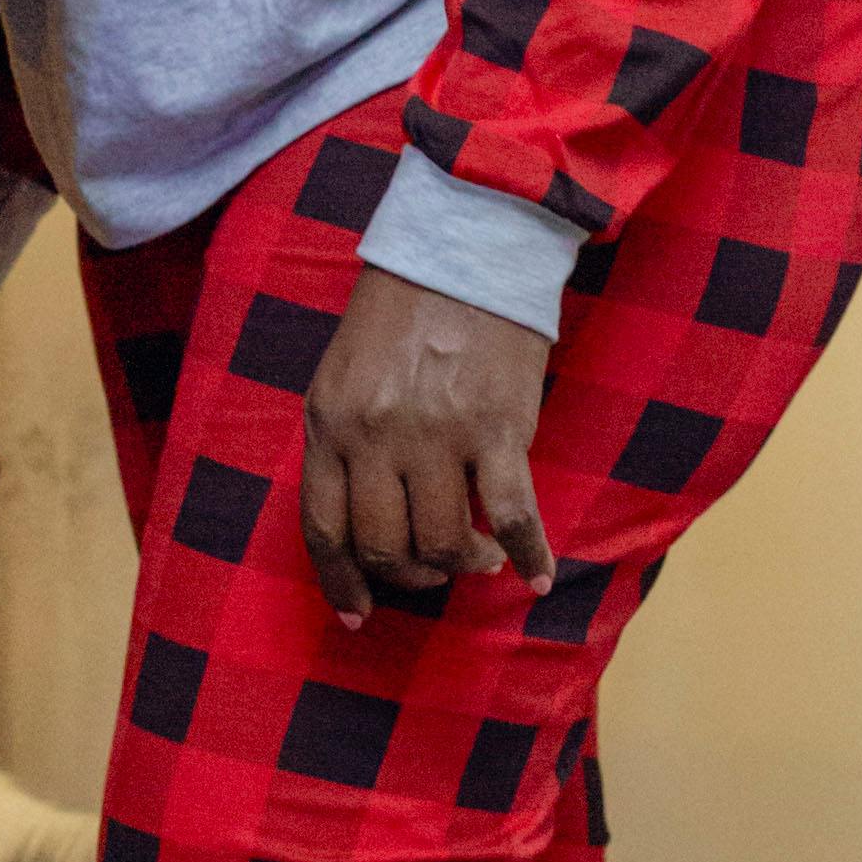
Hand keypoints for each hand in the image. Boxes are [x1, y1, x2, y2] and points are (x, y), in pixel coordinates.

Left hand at [298, 268, 555, 631]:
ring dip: (464, 565)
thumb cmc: (403, 313)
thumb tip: (367, 518)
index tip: (357, 612)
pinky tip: (537, 576)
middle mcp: (375, 435)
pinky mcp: (497, 430)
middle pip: (385, 545)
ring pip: (444, 543)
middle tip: (429, 573)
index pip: (324, 527)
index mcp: (329, 421)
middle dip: (408, 575)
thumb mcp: (344, 374)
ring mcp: (437, 436)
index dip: (341, 580)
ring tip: (479, 559)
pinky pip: (512, 516)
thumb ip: (345, 442)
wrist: (465, 249)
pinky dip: (527, 556)